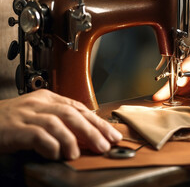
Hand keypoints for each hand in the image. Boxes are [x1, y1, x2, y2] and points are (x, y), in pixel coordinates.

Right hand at [0, 89, 121, 159]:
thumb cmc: (14, 120)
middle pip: (72, 113)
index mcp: (49, 99)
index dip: (97, 121)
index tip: (111, 134)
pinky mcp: (15, 128)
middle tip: (105, 144)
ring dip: (72, 139)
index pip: (79, 108)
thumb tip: (85, 136)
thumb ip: (62, 122)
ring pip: (58, 122)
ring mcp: (27, 114)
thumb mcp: (41, 115)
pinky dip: (50, 145)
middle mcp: (40, 104)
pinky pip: (37, 135)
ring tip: (79, 154)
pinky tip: (56, 154)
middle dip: (92, 130)